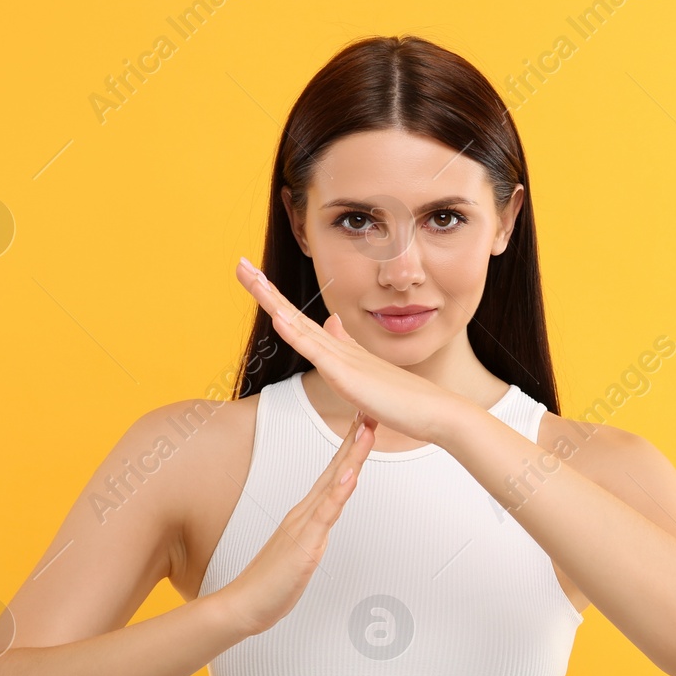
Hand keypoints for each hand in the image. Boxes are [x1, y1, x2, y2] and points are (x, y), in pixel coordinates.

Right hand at [219, 407, 375, 636]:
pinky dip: (338, 492)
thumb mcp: (301, 552)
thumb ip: (312, 534)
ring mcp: (304, 525)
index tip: (363, 424)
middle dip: (354, 440)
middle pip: (335, 469)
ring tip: (364, 429)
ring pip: (333, 483)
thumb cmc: (271, 583)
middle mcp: (304, 512)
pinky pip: (325, 514)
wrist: (244, 605)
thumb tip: (325, 524)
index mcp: (306, 514)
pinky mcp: (304, 543)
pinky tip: (349, 475)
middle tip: (368, 410)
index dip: (349, 449)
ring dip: (350, 455)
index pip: (333, 475)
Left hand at [235, 257, 467, 443]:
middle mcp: (340, 348)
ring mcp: (344, 359)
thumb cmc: (405, 398)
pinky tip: (278, 318)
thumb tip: (331, 323)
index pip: (300, 321)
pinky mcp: (348, 375)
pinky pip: (317, 352)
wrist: (435, 410)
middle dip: (265, 290)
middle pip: (293, 315)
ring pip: (299, 325)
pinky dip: (296, 334)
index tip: (256, 280)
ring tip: (248, 276)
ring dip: (272, 300)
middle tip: (240, 265)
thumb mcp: (366, 371)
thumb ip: (347, 346)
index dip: (276, 300)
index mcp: (341, 350)